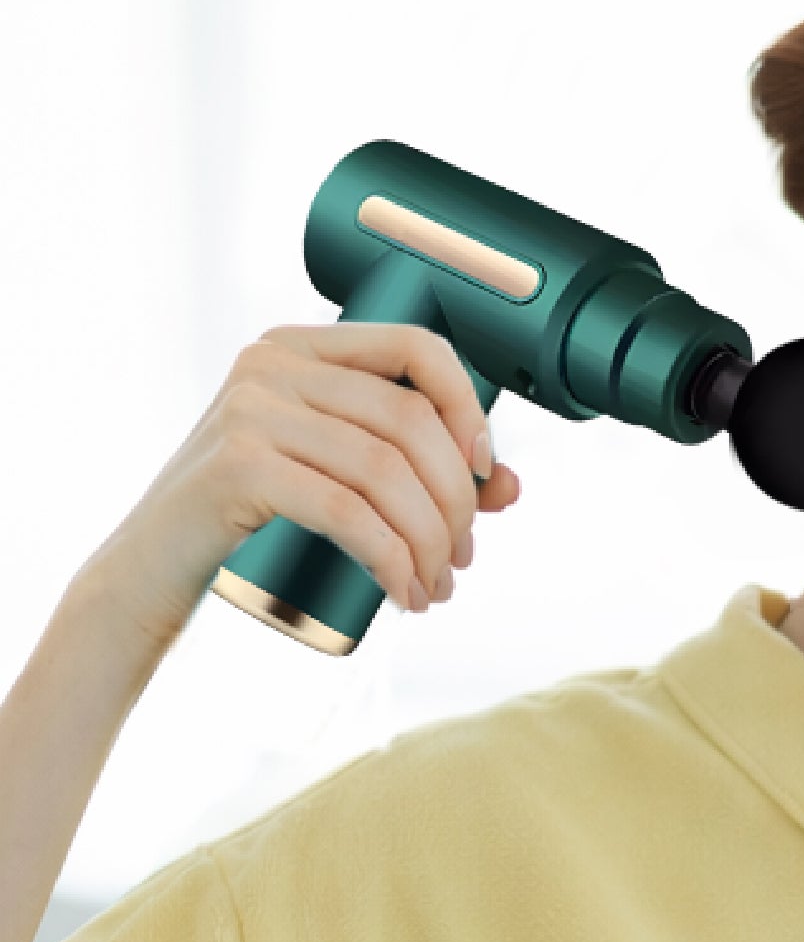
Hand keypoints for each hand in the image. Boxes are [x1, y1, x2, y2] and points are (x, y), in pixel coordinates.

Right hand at [89, 322, 522, 648]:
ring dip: (430, 541)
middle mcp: (273, 365)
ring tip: (435, 587)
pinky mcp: (236, 468)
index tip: (486, 475)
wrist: (158, 563)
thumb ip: (421, 475)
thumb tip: (508, 486)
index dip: (469, 408)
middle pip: (410, 422)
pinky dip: (391, 559)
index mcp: (304, 350)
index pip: (417, 348)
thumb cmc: (255, 517)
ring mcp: (249, 411)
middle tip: (460, 559)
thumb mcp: (340, 481)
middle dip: (455, 502)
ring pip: (385, 471)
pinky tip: (404, 593)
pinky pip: (347, 512)